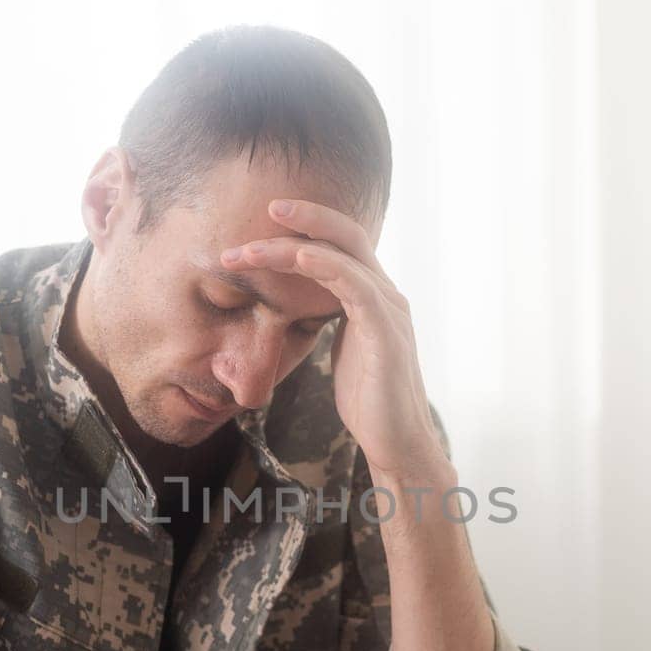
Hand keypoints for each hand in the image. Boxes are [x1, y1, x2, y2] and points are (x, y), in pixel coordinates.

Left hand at [219, 200, 448, 481]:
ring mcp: (389, 311)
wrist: (398, 442)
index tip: (269, 222)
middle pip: (348, 235)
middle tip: (267, 207)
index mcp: (373, 298)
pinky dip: (324, 265)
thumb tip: (303, 308)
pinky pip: (355, 284)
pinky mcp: (386, 332)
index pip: (343, 246)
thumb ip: (332, 321)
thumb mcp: (343, 349)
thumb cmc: (368, 401)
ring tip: (252, 248)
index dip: (310, 227)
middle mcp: (386, 295)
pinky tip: (296, 258)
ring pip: (344, 255)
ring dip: (292, 246)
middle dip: (306, 216)